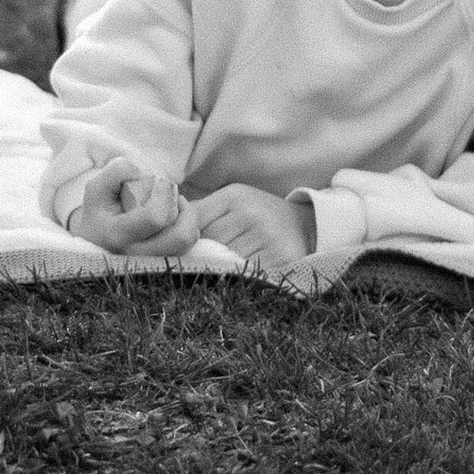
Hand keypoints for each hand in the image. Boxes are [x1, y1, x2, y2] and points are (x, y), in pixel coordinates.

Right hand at [68, 158, 201, 256]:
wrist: (97, 240)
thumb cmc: (99, 211)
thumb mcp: (97, 187)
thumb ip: (116, 172)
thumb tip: (142, 173)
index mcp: (117, 236)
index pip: (154, 218)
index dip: (163, 194)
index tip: (160, 181)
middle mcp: (136, 257)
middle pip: (179, 238)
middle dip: (186, 211)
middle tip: (176, 197)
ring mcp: (152, 266)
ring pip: (187, 245)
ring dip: (189, 221)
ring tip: (177, 207)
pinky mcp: (164, 267)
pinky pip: (187, 249)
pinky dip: (188, 230)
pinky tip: (175, 218)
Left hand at [189, 184, 315, 268]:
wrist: (305, 224)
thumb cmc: (259, 213)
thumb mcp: (233, 200)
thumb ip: (203, 210)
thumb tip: (167, 222)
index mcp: (234, 196)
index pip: (195, 219)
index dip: (185, 236)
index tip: (178, 247)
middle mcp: (251, 212)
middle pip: (209, 242)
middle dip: (201, 253)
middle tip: (199, 262)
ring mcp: (267, 235)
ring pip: (226, 260)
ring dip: (219, 268)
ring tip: (218, 271)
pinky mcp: (281, 258)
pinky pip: (249, 273)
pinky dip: (240, 278)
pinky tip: (238, 277)